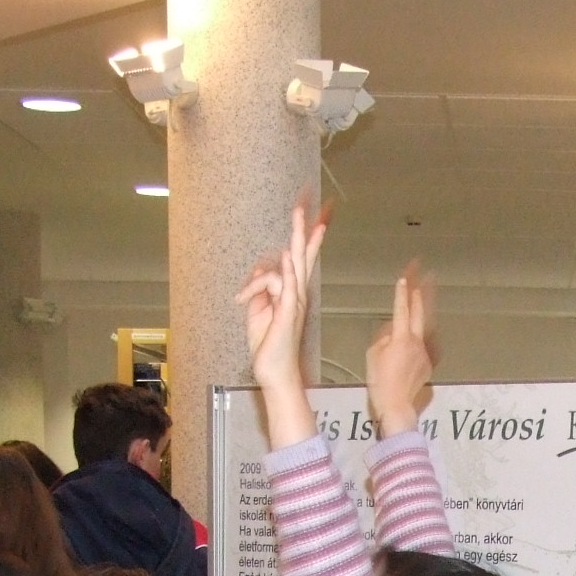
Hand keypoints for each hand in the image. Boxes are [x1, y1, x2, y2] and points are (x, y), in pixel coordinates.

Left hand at [235, 200, 326, 447]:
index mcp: (291, 292)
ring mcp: (295, 301)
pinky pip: (289, 285)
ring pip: (291, 263)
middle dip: (303, 228)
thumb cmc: (268, 345)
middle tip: (306, 204)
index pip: (300, 259)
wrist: (275, 372)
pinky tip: (289, 256)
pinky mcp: (288, 311)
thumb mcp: (258, 310)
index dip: (308, 238)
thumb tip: (259, 273)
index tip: (317, 219)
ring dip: (294, 238)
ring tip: (300, 214)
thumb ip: (260, 289)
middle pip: (301, 253)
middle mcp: (297, 293)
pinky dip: (289, 269)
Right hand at [364, 265, 437, 437]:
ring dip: (427, 304)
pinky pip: (424, 341)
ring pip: (427, 324)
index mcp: (401, 337)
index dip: (402, 293)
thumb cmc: (379, 381)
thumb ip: (384, 338)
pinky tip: (419, 325)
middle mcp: (417, 341)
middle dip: (421, 290)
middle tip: (425, 272)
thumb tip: (392, 330)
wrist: (396, 405)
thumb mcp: (373, 355)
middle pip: (420, 311)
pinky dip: (421, 330)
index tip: (404, 278)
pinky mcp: (428, 363)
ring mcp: (425, 352)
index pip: (401, 309)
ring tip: (430, 287)